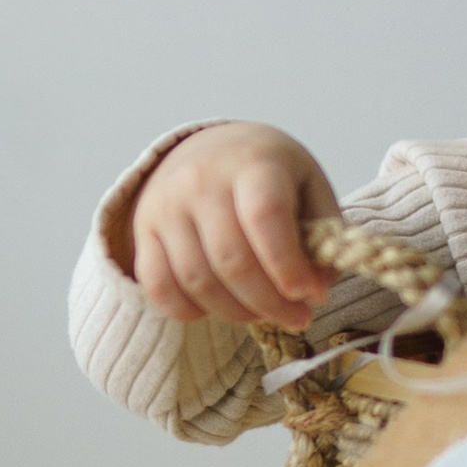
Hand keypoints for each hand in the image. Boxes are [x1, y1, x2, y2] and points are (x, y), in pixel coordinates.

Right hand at [125, 123, 339, 326]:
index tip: (309, 295)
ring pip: (197, 280)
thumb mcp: (308, 186)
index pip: (265, 217)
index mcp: (253, 162)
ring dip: (236, 312)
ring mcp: (166, 206)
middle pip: (232, 260)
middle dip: (270, 303)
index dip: (287, 264)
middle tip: (297, 317)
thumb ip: (324, 234)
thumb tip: (316, 290)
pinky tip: (219, 308)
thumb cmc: (268, 174)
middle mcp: (201, 180)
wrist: (208, 149)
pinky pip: (158, 287)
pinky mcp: (143, 231)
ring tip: (263, 313)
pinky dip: (189, 311)